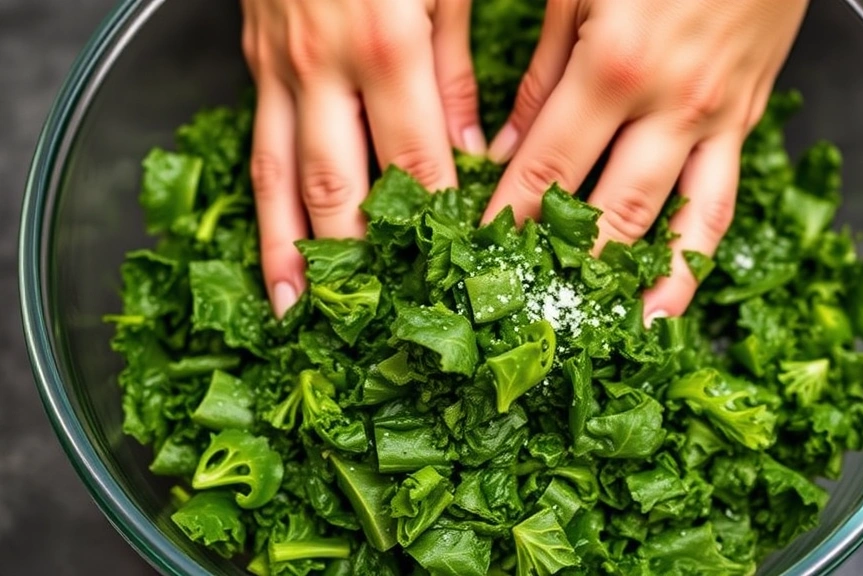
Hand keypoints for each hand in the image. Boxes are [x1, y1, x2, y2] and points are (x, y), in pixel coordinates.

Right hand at [241, 0, 484, 316]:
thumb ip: (457, 68)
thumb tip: (471, 153)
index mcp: (388, 45)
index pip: (417, 163)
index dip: (435, 227)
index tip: (453, 282)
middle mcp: (324, 66)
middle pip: (338, 185)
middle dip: (356, 262)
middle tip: (373, 329)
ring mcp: (280, 68)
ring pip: (282, 178)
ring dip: (288, 253)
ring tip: (297, 314)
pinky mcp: (255, 63)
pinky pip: (259, 147)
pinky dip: (261, 208)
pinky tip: (270, 250)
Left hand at [480, 0, 808, 323]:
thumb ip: (542, 73)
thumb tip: (508, 149)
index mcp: (614, 66)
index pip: (547, 171)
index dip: (507, 225)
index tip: (475, 266)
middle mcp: (669, 106)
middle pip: (605, 212)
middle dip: (559, 269)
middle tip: (522, 316)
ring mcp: (715, 120)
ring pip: (670, 226)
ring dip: (631, 288)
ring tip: (598, 337)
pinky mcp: (746, 123)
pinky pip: (719, 207)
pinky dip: (693, 262)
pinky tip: (667, 304)